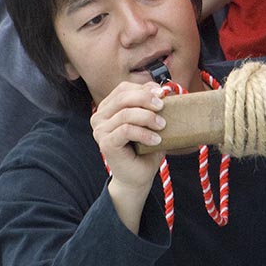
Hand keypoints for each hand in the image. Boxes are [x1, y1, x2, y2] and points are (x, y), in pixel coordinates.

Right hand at [90, 81, 166, 231]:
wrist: (137, 177)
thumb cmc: (144, 149)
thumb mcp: (150, 122)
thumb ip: (152, 106)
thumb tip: (166, 90)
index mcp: (108, 108)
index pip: (123, 89)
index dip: (143, 88)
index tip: (162, 94)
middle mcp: (99, 117)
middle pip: (123, 97)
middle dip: (146, 98)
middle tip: (163, 106)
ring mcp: (100, 130)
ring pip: (126, 113)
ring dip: (148, 117)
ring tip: (162, 126)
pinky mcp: (106, 143)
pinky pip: (126, 130)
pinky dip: (144, 133)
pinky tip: (156, 140)